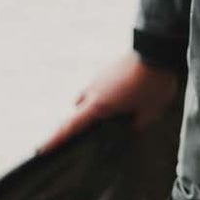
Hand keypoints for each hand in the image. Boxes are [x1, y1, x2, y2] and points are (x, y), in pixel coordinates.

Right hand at [40, 51, 179, 152]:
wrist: (157, 49)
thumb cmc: (152, 84)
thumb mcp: (149, 112)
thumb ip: (137, 124)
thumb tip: (132, 128)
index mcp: (98, 105)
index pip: (71, 126)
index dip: (56, 139)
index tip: (42, 150)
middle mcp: (93, 91)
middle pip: (78, 111)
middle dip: (81, 122)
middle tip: (90, 132)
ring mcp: (98, 77)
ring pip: (89, 96)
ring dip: (95, 106)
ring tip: (115, 112)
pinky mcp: (107, 68)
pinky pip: (100, 86)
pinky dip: (105, 94)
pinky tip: (124, 96)